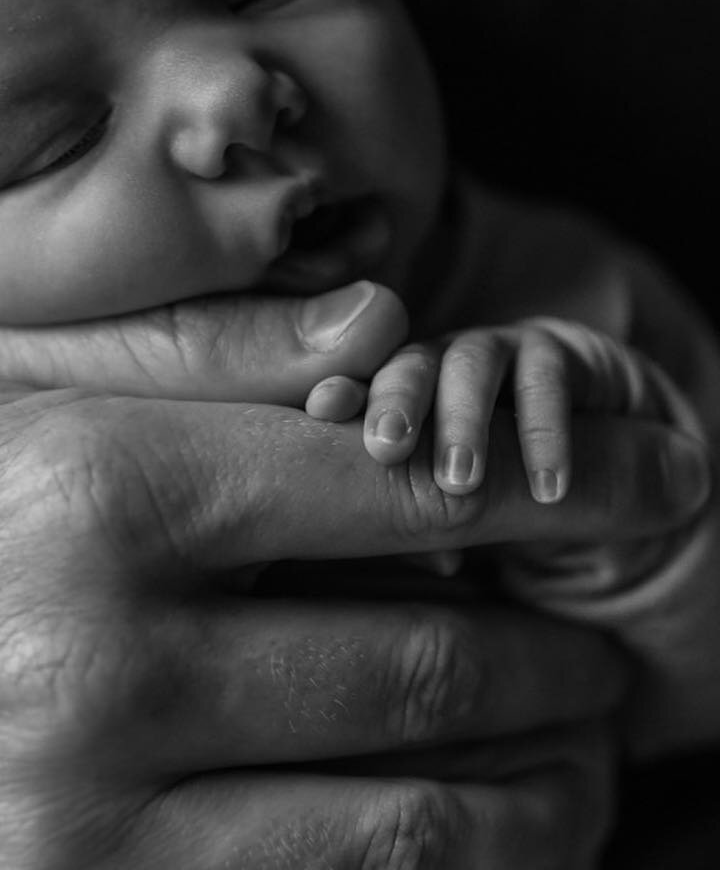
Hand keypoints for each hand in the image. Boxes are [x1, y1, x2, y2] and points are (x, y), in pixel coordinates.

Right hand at [0, 299, 706, 867]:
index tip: (596, 494)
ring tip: (572, 775)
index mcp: (87, 492)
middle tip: (599, 659)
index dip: (518, 487)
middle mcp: (100, 669)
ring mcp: (77, 830)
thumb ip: (181, 346)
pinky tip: (431, 842)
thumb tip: (373, 319)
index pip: (380, 482)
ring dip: (521, 803)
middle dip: (548, 664)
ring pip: (389, 832)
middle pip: (416, 665)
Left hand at [310, 317, 685, 503]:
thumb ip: (435, 530)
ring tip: (460, 483)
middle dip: (395, 401)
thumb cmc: (502, 500)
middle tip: (385, 449)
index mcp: (398, 395)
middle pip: (407, 365)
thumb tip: (433, 564)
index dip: (342, 393)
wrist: (596, 479)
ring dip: (463, 420)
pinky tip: (548, 486)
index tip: (320, 411)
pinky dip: (545, 433)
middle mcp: (439, 364)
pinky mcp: (560, 353)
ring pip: (470, 364)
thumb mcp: (457, 517)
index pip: (361, 388)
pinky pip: (547, 380)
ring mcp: (497, 352)